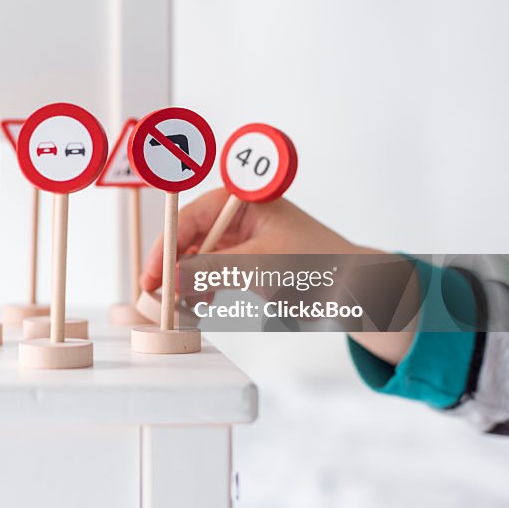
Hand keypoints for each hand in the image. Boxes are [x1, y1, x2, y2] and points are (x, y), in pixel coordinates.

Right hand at [140, 188, 365, 293]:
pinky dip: (201, 293)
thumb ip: (212, 272)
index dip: (165, 249)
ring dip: (185, 284)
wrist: (357, 291)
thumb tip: (170, 280)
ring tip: (178, 308)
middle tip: (157, 298)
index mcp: (240, 199)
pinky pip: (210, 276)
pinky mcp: (243, 264)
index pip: (188, 219)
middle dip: (172, 269)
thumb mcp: (260, 267)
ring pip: (196, 261)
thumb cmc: (320, 265)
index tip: (151, 278)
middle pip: (186, 240)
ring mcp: (238, 241)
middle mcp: (235, 216)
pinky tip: (197, 307)